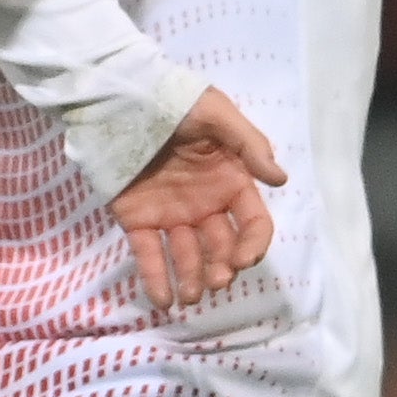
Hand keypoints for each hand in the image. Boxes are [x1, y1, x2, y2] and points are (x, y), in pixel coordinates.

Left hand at [111, 85, 287, 309]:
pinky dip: (155, 278)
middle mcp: (204, 203)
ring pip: (188, 256)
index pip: (253, 223)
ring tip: (188, 297)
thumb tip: (280, 179)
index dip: (253, 245)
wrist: (116, 96)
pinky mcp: (137, 217)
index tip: (242, 260)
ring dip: (191, 280)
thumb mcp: (215, 112)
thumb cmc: (172, 100)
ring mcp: (170, 213)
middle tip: (215, 281)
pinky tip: (161, 301)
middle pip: (222, 246)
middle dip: (222, 268)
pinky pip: (149, 253)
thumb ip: (248, 144)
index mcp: (229, 181)